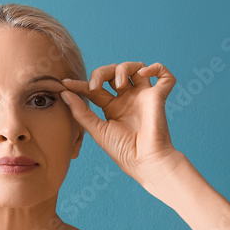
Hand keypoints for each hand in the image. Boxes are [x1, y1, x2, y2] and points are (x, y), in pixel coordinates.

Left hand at [60, 61, 182, 185]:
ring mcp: (143, 96)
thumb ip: (81, 112)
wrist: (144, 161)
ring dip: (124, 68)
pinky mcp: (158, 97)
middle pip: (113, 72)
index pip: (95, 89)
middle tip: (95, 86)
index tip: (65, 83)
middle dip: (101, 73)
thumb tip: (64, 93)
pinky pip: (164, 75)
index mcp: (112, 107)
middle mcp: (127, 99)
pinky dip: (156, 68)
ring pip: (136, 67)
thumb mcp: (97, 130)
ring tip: (119, 84)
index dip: (80, 84)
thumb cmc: (122, 150)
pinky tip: (144, 73)